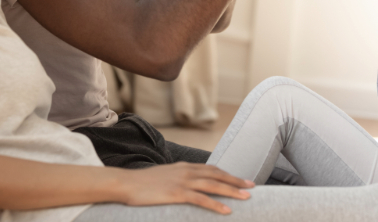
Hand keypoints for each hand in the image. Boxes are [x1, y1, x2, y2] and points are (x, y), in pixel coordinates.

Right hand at [120, 163, 253, 214]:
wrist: (125, 183)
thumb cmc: (142, 183)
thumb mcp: (164, 176)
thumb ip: (178, 179)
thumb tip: (187, 186)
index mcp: (184, 166)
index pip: (212, 169)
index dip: (228, 174)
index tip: (241, 180)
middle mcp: (186, 171)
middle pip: (217, 175)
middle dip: (236, 181)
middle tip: (252, 186)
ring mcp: (182, 181)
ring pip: (213, 185)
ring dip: (232, 191)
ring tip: (246, 198)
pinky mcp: (176, 193)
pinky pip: (201, 200)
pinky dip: (215, 205)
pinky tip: (226, 211)